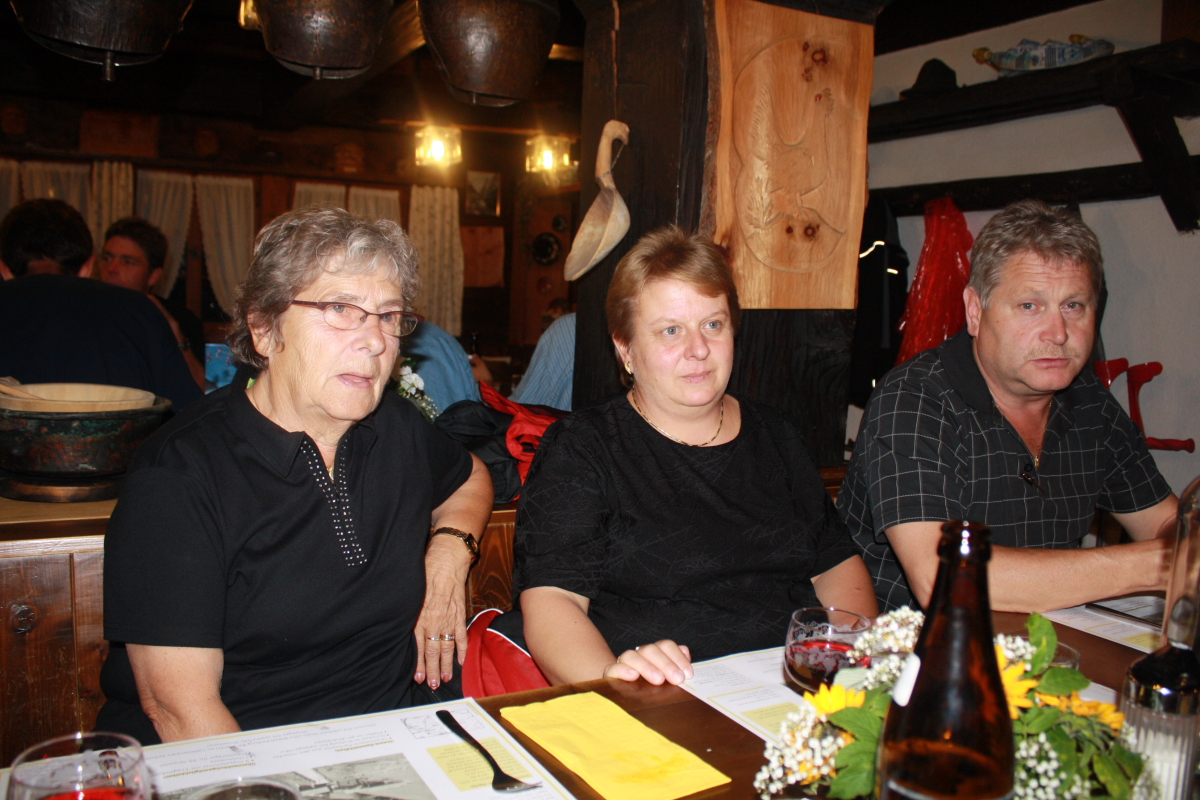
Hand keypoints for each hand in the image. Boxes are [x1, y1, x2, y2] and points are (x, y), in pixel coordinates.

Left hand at [414, 536, 471, 689]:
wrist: (446, 558)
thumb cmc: (426, 571)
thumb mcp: (411, 592)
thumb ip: (408, 611)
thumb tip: (399, 626)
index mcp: (420, 616)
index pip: (418, 646)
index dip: (419, 663)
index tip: (418, 677)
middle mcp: (434, 620)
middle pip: (433, 651)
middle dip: (432, 670)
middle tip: (432, 685)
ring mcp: (449, 618)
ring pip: (447, 646)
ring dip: (447, 664)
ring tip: (445, 678)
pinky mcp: (460, 612)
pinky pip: (462, 634)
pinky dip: (463, 648)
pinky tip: (462, 660)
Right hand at [603, 640, 692, 684]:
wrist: (627, 698)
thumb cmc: (653, 689)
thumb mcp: (668, 679)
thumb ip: (678, 666)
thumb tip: (685, 653)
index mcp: (655, 653)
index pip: (665, 646)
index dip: (677, 657)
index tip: (688, 674)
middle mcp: (640, 655)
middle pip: (651, 650)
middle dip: (666, 664)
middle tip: (678, 680)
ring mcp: (624, 663)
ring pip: (632, 656)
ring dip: (647, 667)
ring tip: (659, 680)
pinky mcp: (611, 674)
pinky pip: (614, 668)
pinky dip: (623, 670)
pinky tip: (633, 676)